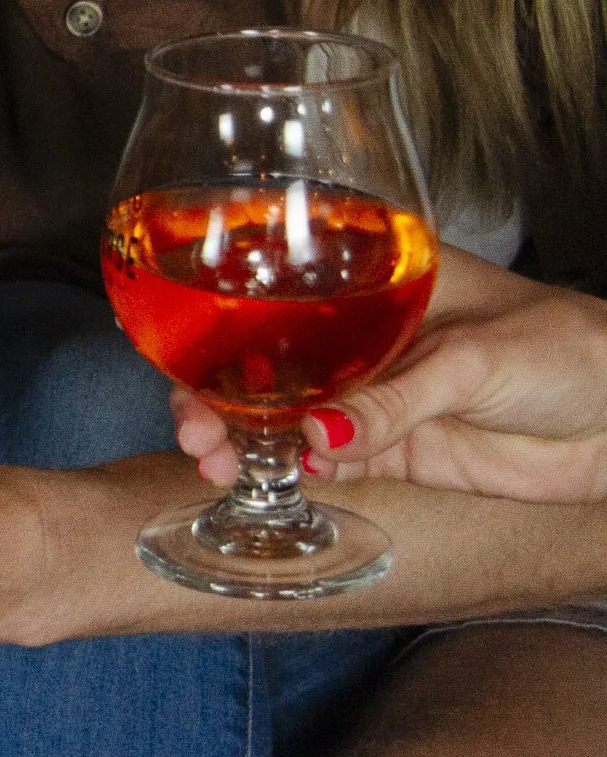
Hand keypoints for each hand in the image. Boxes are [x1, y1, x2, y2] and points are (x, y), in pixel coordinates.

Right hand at [175, 253, 606, 503]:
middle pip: (267, 360)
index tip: (188, 355)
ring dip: (243, 438)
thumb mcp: (475, 360)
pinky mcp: (395, 450)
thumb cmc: (572, 350)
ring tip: (217, 463)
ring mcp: (375, 395)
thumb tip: (315, 435)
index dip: (223, 321)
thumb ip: (392, 401)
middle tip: (195, 428)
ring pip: (285, 415)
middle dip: (217, 391)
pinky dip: (290, 471)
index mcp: (377, 279)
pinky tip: (266, 476)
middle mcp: (362, 335)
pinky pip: (326, 462)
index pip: (281, 294)